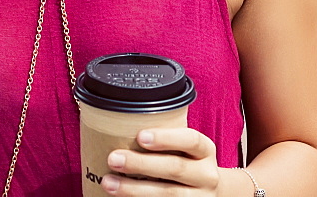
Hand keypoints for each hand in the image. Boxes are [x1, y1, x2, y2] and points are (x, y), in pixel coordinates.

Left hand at [101, 128, 219, 194]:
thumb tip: (119, 126)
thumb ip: (164, 140)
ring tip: (109, 183)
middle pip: (175, 168)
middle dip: (141, 164)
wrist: (207, 193)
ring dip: (134, 189)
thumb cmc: (186, 162)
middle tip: (113, 158)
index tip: (140, 136)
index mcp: (205, 151)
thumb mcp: (185, 149)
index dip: (166, 138)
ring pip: (168, 194)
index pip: (191, 140)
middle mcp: (206, 175)